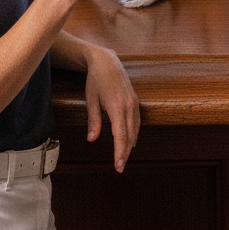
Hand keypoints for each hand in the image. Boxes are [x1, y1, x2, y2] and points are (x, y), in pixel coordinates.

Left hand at [83, 46, 139, 172]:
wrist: (106, 61)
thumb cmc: (96, 80)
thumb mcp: (91, 100)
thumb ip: (94, 121)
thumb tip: (92, 139)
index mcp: (117, 107)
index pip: (120, 136)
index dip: (120, 153)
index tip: (118, 166)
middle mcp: (129, 106)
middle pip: (130, 135)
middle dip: (125, 152)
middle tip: (120, 168)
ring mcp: (134, 102)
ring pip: (135, 129)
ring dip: (130, 144)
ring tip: (123, 157)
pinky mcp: (135, 100)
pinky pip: (136, 121)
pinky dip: (133, 133)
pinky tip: (130, 140)